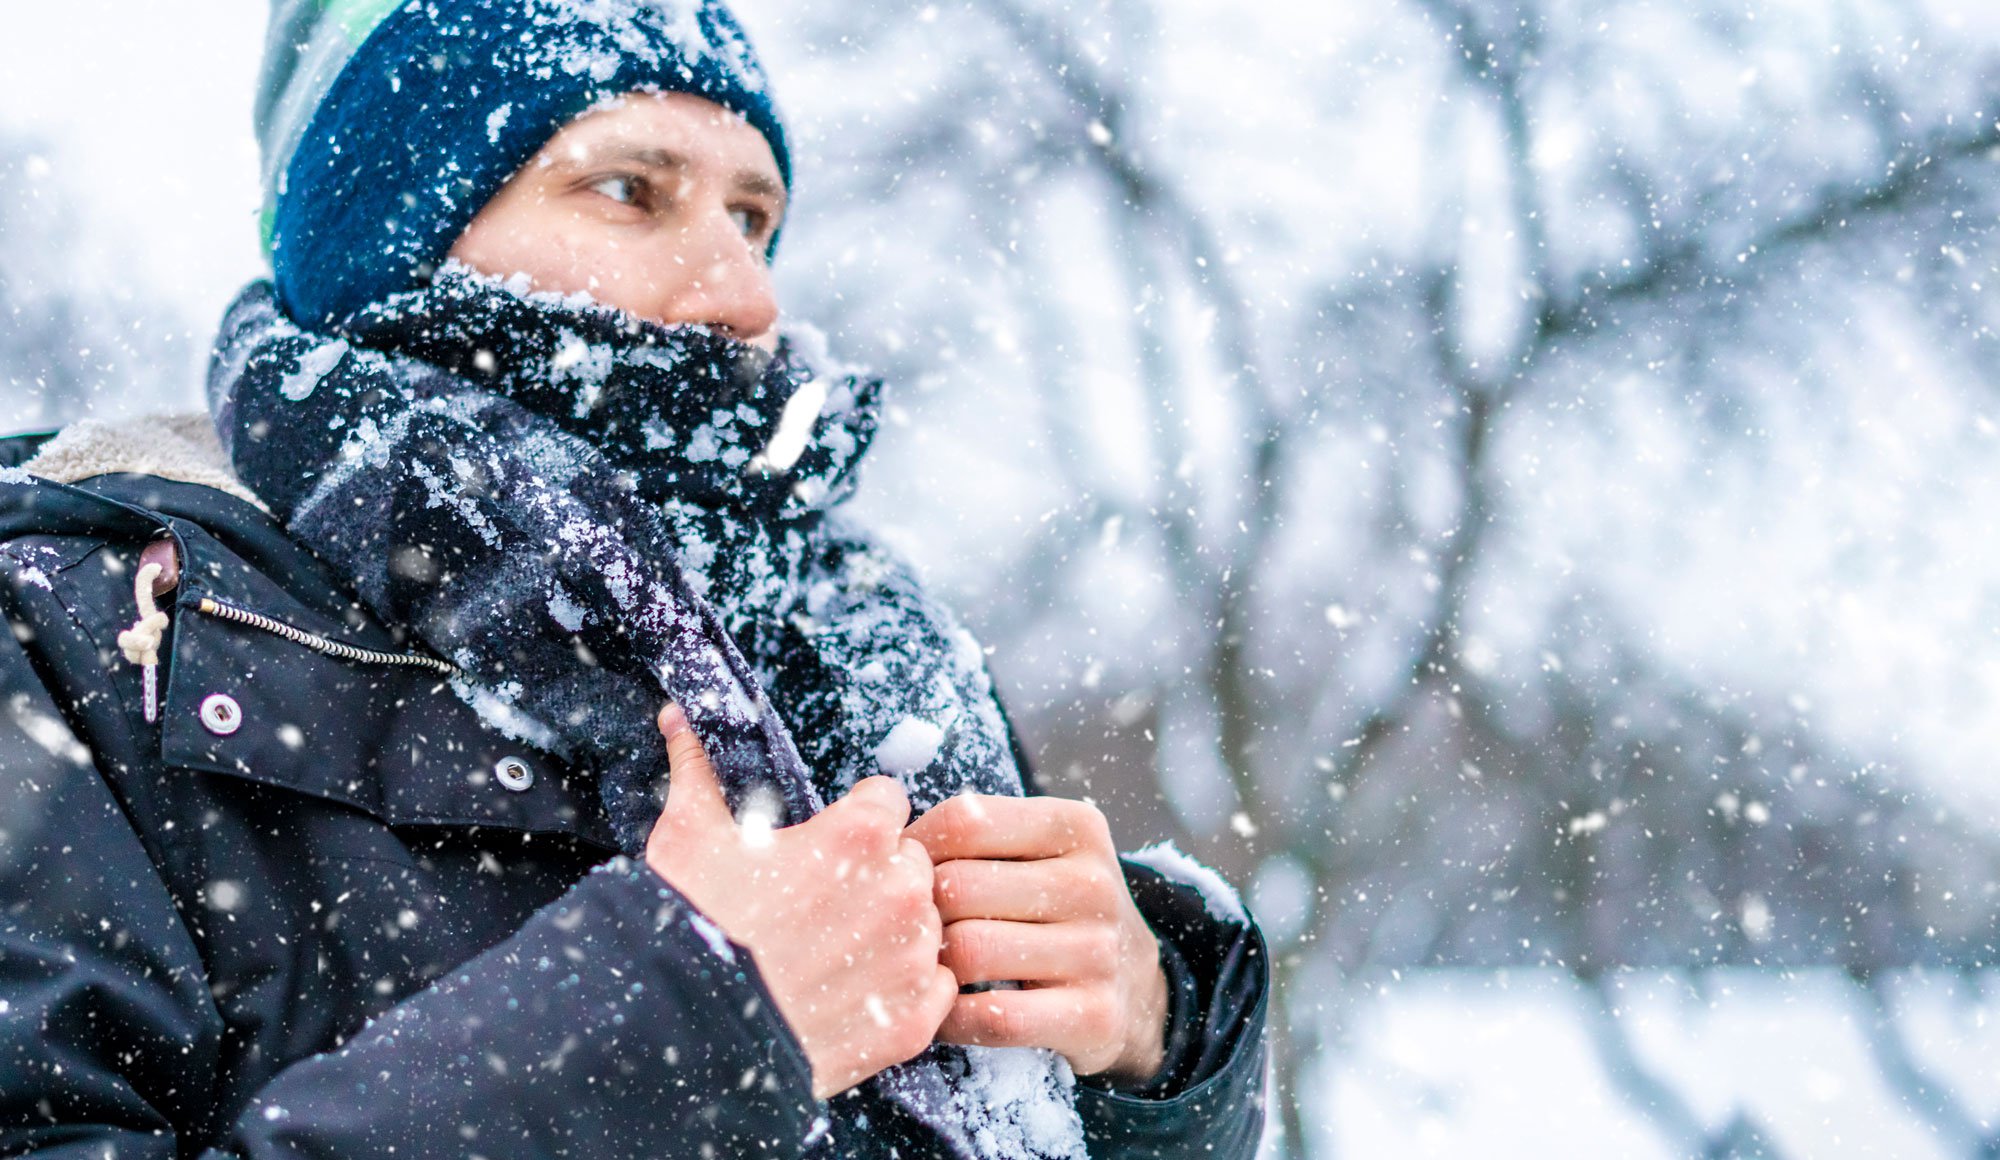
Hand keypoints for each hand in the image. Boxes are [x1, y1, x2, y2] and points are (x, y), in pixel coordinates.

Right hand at [644, 704, 958, 1098]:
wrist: (682, 1030)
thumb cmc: (689, 924)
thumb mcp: (687, 834)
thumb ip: (698, 767)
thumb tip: (679, 715)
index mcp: (859, 834)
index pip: (888, 801)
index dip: (856, 820)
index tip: (828, 843)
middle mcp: (901, 889)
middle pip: (912, 863)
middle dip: (878, 876)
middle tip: (826, 903)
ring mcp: (911, 957)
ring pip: (926, 925)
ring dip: (895, 932)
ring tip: (837, 954)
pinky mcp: (912, 1020)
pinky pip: (934, 988)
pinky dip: (905, 991)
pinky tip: (858, 995)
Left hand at [904, 795, 1168, 1082]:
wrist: (1132, 982)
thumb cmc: (1052, 905)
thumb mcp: (1036, 849)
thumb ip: (974, 833)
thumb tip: (882, 836)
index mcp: (1076, 826)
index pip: (965, 820)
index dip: (914, 846)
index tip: (898, 871)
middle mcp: (1093, 884)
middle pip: (960, 887)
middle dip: (916, 911)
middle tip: (900, 929)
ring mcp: (1098, 952)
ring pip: (970, 952)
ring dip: (929, 966)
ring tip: (919, 967)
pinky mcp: (1094, 1016)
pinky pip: (992, 1016)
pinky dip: (950, 1018)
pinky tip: (943, 1010)